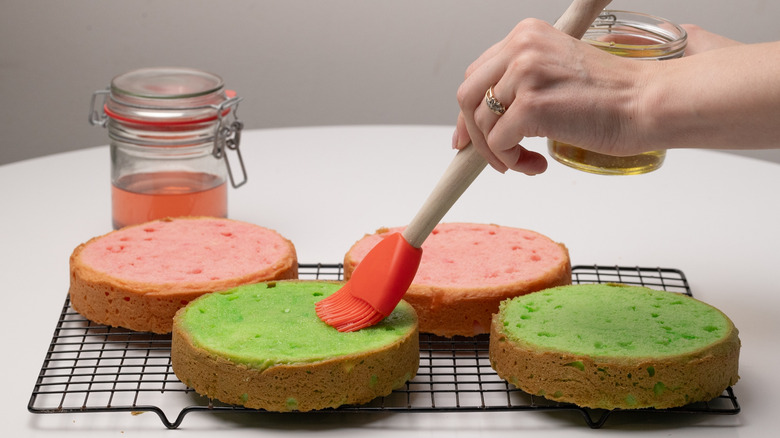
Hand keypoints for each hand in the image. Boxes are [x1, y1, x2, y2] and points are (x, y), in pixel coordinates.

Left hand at [453, 18, 648, 173]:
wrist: (648, 102)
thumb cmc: (614, 95)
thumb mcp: (558, 72)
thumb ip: (523, 83)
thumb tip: (489, 117)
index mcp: (526, 35)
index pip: (477, 74)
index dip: (471, 111)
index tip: (471, 136)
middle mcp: (521, 47)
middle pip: (467, 97)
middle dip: (475, 134)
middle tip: (496, 156)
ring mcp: (525, 74)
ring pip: (482, 124)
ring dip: (499, 153)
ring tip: (527, 162)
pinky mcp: (531, 105)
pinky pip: (499, 142)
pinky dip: (511, 161)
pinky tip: (537, 164)